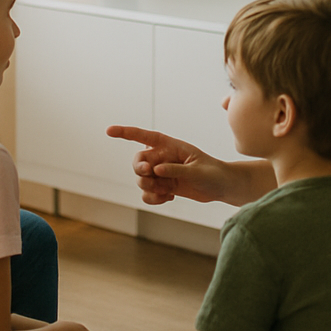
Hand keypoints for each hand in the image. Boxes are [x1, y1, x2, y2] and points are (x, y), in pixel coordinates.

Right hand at [106, 125, 230, 204]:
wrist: (221, 187)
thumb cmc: (213, 173)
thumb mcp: (198, 171)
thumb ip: (177, 169)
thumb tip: (157, 170)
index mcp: (170, 145)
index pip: (143, 136)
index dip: (125, 133)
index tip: (109, 131)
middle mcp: (162, 157)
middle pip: (138, 161)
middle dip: (140, 170)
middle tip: (150, 175)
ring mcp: (162, 172)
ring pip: (141, 179)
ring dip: (149, 187)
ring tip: (167, 191)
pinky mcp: (164, 186)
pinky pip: (148, 194)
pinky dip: (154, 198)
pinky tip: (168, 198)